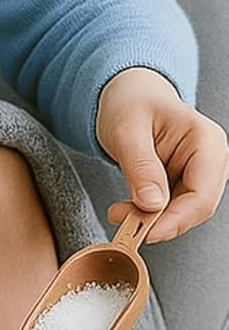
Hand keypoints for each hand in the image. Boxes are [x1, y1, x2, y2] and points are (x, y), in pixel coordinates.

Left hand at [95, 67, 228, 241]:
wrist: (126, 96)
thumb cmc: (130, 104)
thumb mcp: (126, 131)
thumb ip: (140, 167)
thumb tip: (152, 204)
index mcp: (206, 141)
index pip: (201, 194)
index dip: (175, 219)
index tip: (146, 233)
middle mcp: (210, 159)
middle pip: (196, 207)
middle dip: (160, 221)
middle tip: (122, 223)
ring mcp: (200, 171)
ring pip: (184, 211)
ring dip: (152, 219)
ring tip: (119, 212)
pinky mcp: (185, 181)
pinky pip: (172, 206)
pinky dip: (150, 213)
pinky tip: (127, 209)